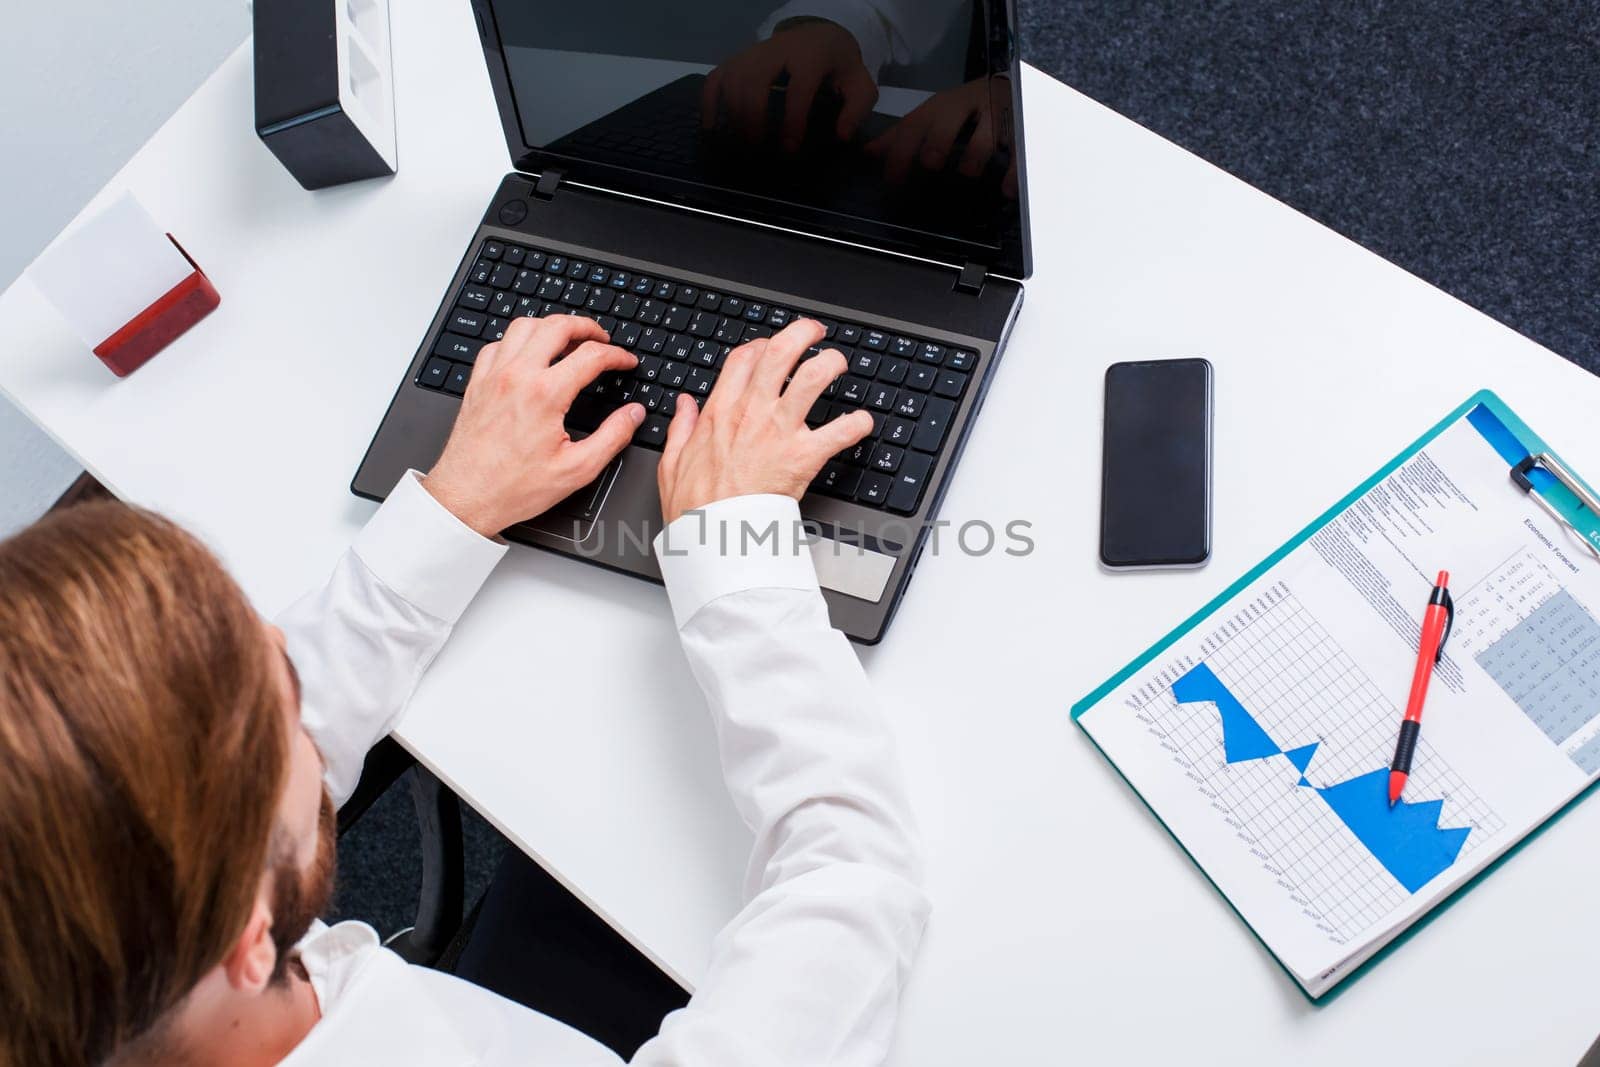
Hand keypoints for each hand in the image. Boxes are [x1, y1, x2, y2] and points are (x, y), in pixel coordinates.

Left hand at [425, 316, 643, 536]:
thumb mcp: (577, 469)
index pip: (591, 355)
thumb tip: (633, 414)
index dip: (617, 355)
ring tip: (568, 338)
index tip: (626, 361)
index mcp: (545, 394)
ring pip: (524, 326)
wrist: (466, 497)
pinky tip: (529, 354)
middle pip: (556, 326)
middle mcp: (517, 376)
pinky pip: (497, 345)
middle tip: (602, 338)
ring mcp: (493, 376)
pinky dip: (518, 341)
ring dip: (550, 326)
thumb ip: (613, 436)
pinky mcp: (477, 384)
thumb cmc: (514, 488)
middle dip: (586, 326)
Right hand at [657, 319, 872, 523]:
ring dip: (830, 364)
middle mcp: (752, 413)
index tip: (770, 345)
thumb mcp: (672, 462)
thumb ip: (680, 428)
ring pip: (812, 377)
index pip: (744, 359)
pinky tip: (863, 422)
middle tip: (815, 333)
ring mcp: (779, 431)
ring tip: (838, 363)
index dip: (761, 344)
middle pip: (780, 353)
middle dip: (802, 334)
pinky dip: (856, 424)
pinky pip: (839, 431)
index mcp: (721, 412)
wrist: (714, 535)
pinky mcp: (803, 456)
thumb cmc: (695, 506)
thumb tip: (683, 406)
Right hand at [701, 19, 877, 149]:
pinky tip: (711, 127)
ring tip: (742, 144)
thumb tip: (841, 135)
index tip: (789, 149)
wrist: (820, 35)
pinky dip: (708, 102)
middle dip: (753, 118)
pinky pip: (715, 77)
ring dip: (733, 115)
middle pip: (755, 81)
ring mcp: (753, 53)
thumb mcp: (860, 84)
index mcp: (811, 55)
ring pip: (733, 79)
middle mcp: (777, 49)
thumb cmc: (839, 67)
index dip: (793, 121)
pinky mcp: (738, 59)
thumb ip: (857, 108)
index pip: (798, 88)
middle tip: (758, 148)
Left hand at [865, 77, 1018, 196]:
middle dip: (938, 140)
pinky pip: (1020, 150)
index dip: (901, 151)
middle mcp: (967, 105)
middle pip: (949, 118)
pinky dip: (1014, 171)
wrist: (1008, 84)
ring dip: (975, 154)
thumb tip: (869, 151)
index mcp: (942, 105)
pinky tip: (1007, 190)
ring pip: (986, 132)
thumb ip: (904, 135)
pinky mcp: (1021, 126)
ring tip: (969, 173)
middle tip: (931, 162)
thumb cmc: (965, 107)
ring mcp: (996, 113)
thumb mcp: (935, 116)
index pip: (915, 124)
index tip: (892, 179)